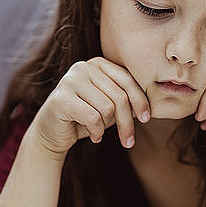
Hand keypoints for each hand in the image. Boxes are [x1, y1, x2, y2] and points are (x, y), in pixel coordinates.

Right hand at [28, 57, 150, 157]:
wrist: (52, 133)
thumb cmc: (86, 118)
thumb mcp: (110, 106)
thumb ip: (126, 100)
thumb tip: (152, 104)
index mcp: (98, 64)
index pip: (127, 80)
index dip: (140, 100)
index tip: (145, 119)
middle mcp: (83, 67)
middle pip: (119, 96)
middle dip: (127, 122)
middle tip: (129, 141)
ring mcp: (70, 80)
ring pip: (107, 107)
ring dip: (107, 127)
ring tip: (100, 132)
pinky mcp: (61, 98)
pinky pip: (93, 117)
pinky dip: (96, 131)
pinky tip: (93, 136)